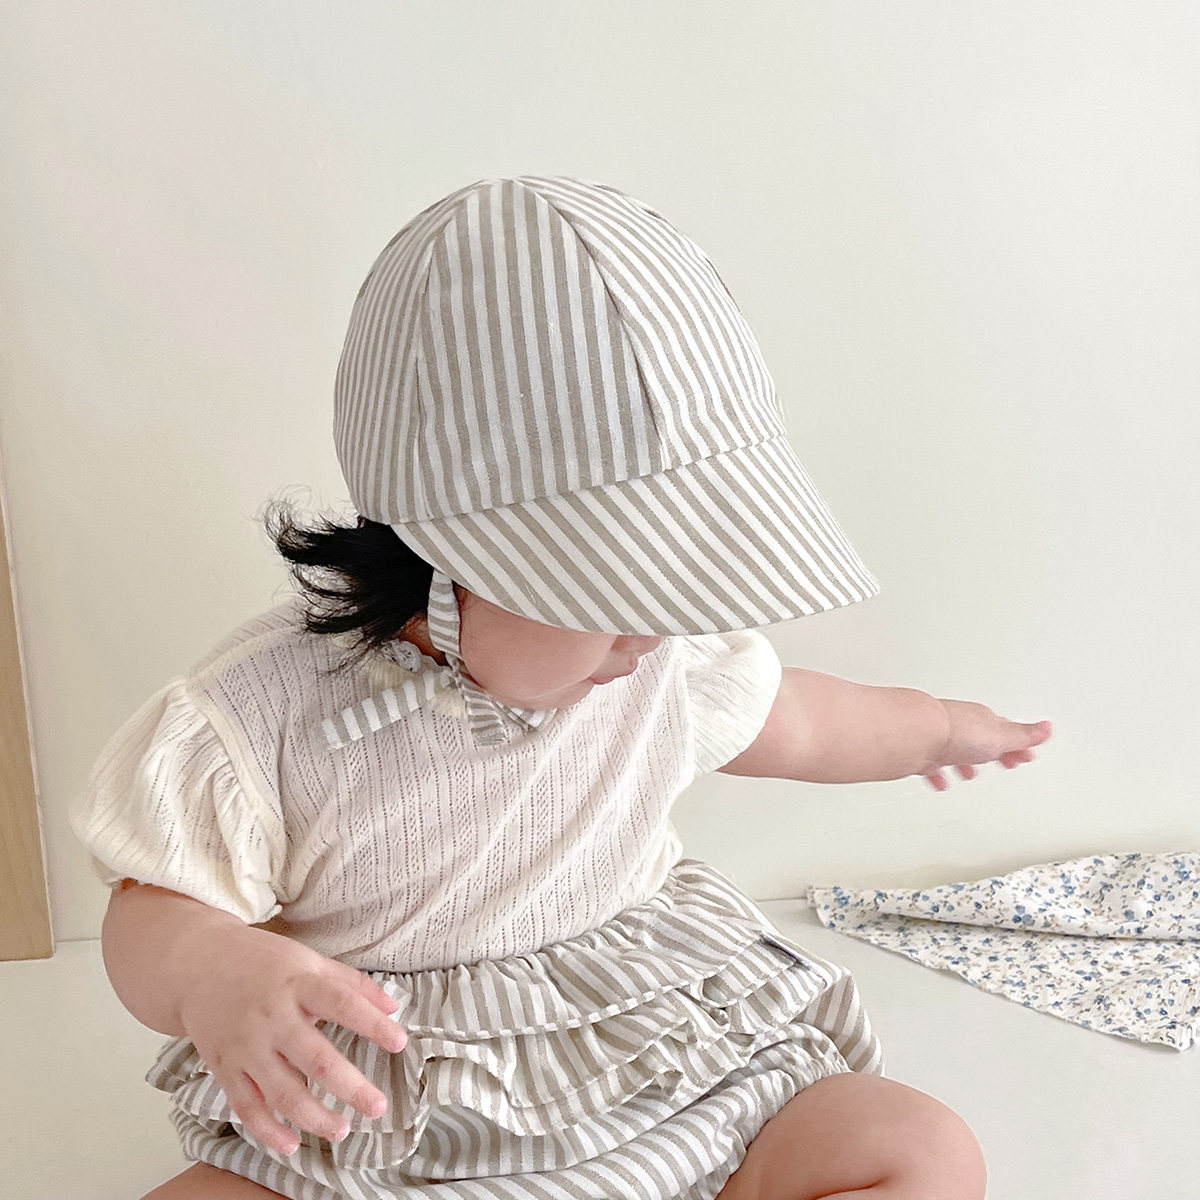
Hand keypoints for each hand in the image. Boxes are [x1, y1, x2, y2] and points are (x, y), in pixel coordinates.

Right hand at [175, 921, 406, 1155]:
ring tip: (342, 1129)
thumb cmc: (261, 962)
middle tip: (378, 1107)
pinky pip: (246, 1106)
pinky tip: (290, 1144)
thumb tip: (394, 1006)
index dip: (373, 1024)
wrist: (196, 964)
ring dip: (314, 1117)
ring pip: (282, 1091)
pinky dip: (267, 1130)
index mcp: (298, 984)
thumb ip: (351, 984)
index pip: (342, 1004)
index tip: (401, 1042)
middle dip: (350, 1087)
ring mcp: (246, 1045)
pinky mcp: (224, 1067)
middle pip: (316, 1059)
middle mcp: (272, 1017)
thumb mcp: (308, 960)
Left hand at [923, 699, 1052, 790]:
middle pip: (981, 740)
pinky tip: (941, 782)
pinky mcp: (923, 753)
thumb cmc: (956, 731)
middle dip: (994, 752)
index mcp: (982, 721)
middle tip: (1006, 761)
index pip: (1005, 731)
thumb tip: (1047, 727)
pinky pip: (933, 765)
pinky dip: (939, 775)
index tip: (1026, 753)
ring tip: (971, 775)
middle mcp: (961, 727)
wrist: (917, 734)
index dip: (1017, 744)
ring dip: (966, 763)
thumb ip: (1023, 735)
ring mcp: (940, 739)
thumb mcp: (1000, 735)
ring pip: (957, 752)